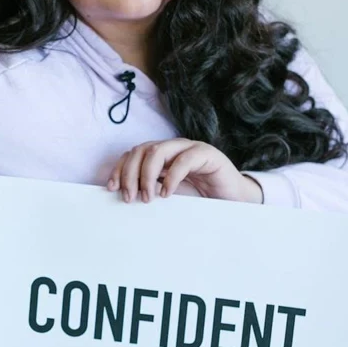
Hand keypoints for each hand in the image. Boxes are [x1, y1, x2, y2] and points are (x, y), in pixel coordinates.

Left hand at [107, 139, 262, 203]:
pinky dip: (172, 176)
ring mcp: (190, 148)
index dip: (121, 169)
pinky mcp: (207, 154)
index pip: (134, 154)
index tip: (112, 188)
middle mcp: (173, 148)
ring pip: (158, 150)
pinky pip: (184, 159)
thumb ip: (152, 191)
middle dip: (131, 173)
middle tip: (129, 197)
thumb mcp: (171, 195)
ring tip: (147, 197)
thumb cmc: (202, 197)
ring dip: (147, 175)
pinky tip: (167, 193)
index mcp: (162, 155)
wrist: (235, 199)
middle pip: (142, 150)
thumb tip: (124, 199)